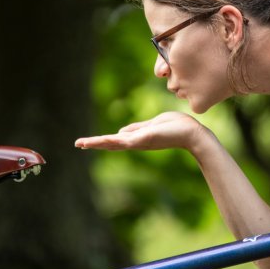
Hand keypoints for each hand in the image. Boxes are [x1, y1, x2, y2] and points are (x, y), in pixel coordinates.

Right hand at [75, 111, 204, 150]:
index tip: (85, 142)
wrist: (192, 134)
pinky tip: (100, 140)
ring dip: (96, 143)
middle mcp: (135, 143)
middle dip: (93, 143)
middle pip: (110, 144)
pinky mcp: (143, 139)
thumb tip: (120, 132)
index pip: (114, 140)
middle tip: (77, 143)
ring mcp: (139, 142)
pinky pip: (124, 140)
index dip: (100, 141)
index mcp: (137, 138)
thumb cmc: (176, 127)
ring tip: (81, 143)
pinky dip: (110, 140)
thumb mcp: (152, 124)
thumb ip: (136, 128)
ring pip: (113, 143)